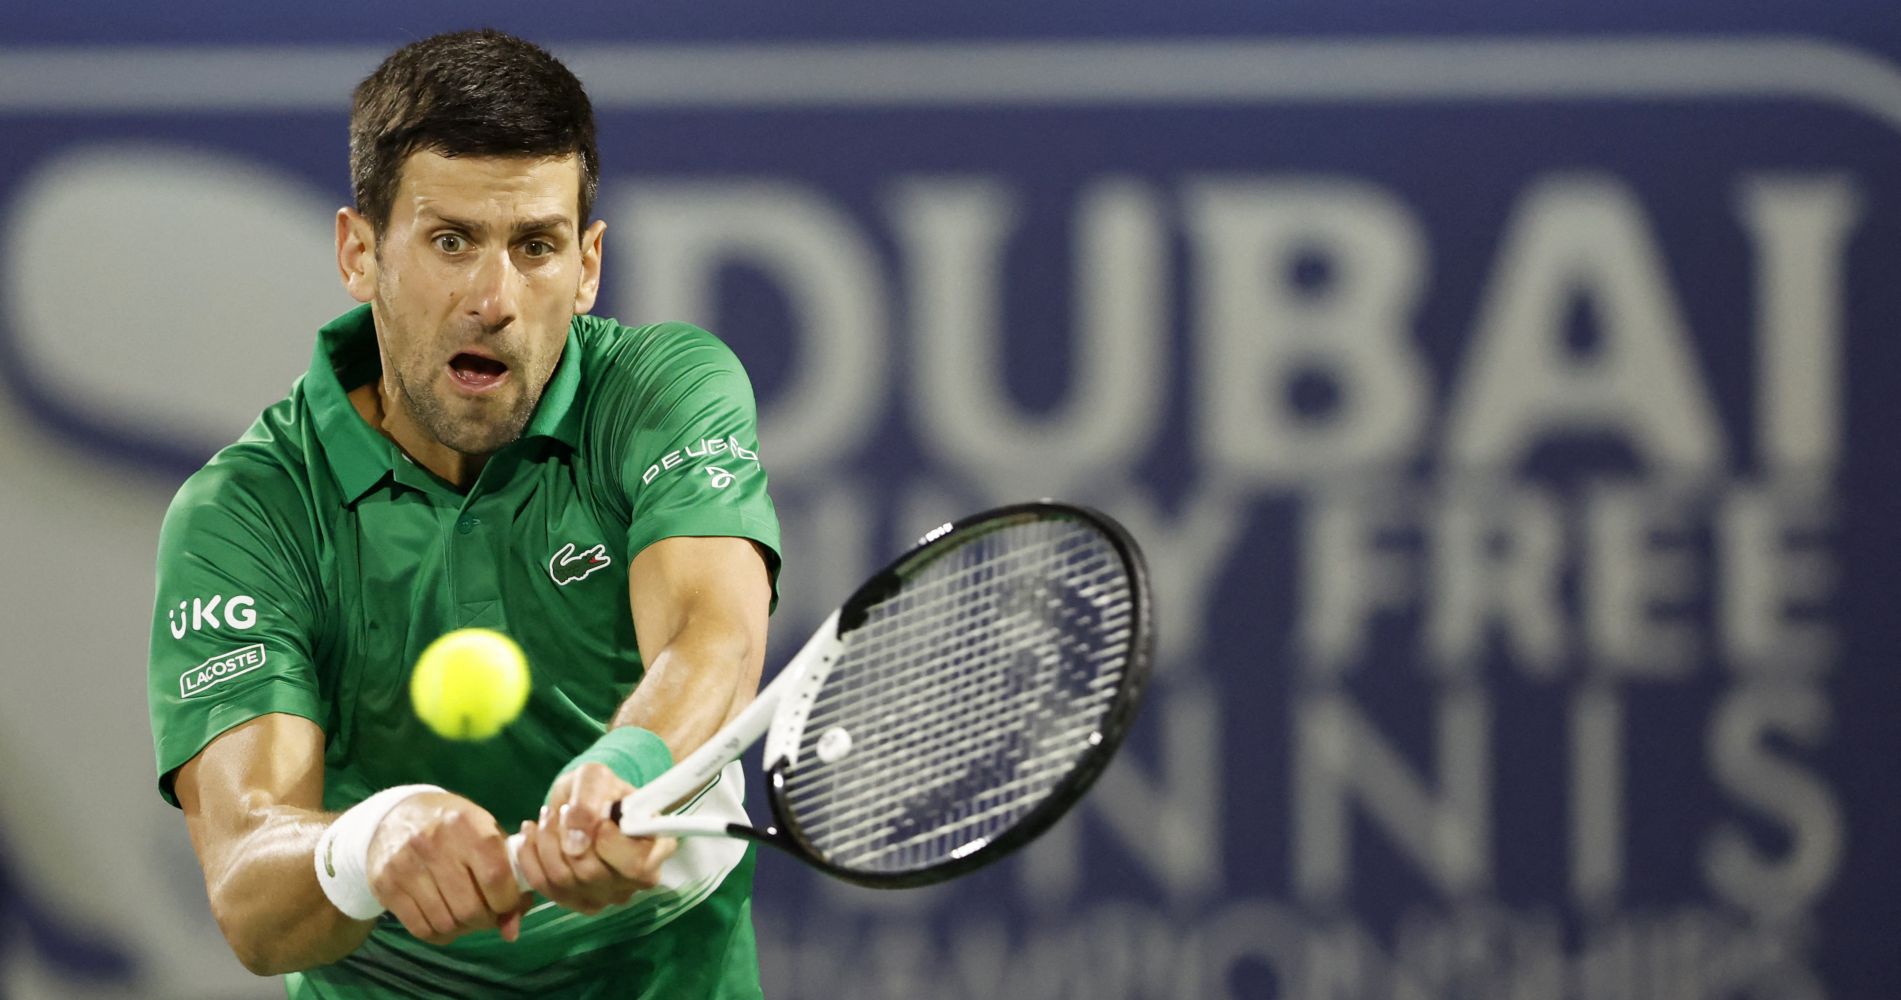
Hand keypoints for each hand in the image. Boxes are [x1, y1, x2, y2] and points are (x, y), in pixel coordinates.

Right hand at [366, 791, 527, 944]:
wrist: (397, 815)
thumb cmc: (454, 828)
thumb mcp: (486, 835)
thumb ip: (508, 877)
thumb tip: (511, 931)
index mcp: (467, 825)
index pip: (495, 876)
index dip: (507, 901)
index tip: (506, 903)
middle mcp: (435, 843)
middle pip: (469, 908)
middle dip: (485, 920)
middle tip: (485, 912)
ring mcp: (405, 864)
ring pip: (445, 923)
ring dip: (461, 928)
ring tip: (464, 914)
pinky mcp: (385, 884)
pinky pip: (420, 929)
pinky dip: (439, 934)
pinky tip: (444, 920)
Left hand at [513, 762, 677, 914]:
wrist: (581, 801)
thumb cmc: (600, 789)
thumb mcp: (596, 778)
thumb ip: (589, 802)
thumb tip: (576, 843)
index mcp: (656, 849)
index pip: (636, 865)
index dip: (610, 844)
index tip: (600, 819)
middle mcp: (636, 881)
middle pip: (592, 874)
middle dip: (567, 836)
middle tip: (564, 810)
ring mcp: (607, 896)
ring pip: (564, 880)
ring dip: (546, 842)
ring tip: (548, 816)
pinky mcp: (577, 902)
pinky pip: (544, 887)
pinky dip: (530, 856)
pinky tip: (530, 834)